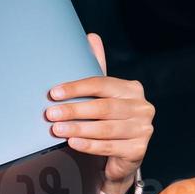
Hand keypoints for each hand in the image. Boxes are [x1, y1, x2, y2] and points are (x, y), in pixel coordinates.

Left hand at [46, 33, 152, 193]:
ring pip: (106, 128)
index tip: (54, 93)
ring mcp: (143, 129)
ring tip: (57, 129)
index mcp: (132, 89)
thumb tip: (92, 37)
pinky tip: (72, 143)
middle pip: (104, 107)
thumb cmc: (108, 121)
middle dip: (74, 110)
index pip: (102, 84)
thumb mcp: (102, 95)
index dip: (76, 88)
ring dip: (78, 128)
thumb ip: (97, 68)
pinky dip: (89, 145)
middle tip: (51, 114)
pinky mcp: (139, 150)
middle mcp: (143, 107)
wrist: (121, 156)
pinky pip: (109, 146)